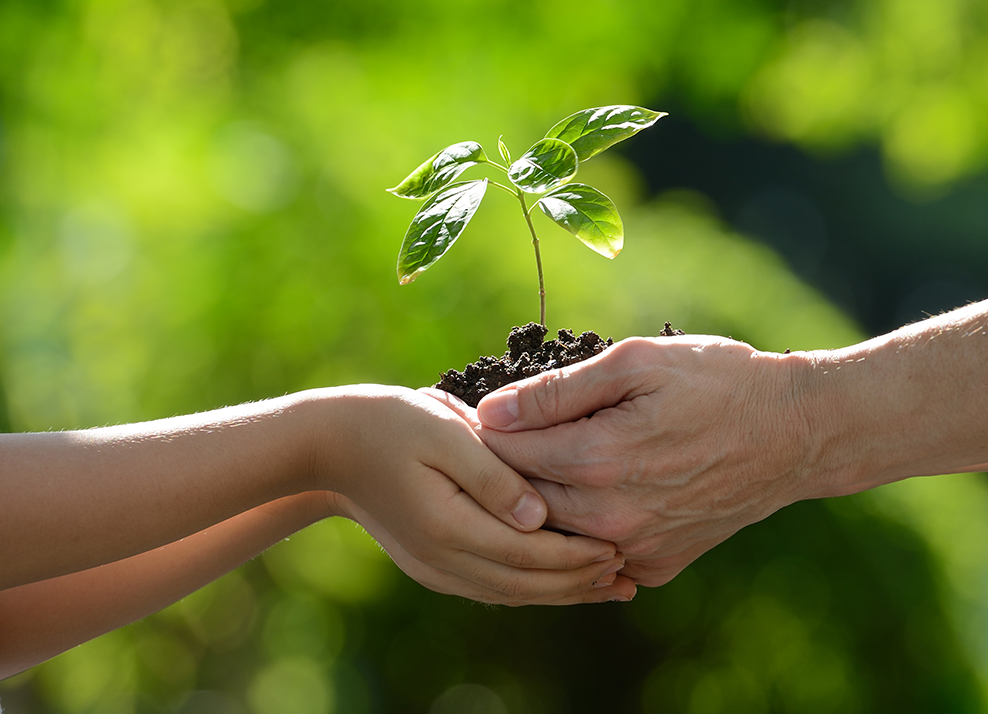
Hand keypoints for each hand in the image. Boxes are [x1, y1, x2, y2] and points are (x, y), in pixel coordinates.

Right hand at [314, 385, 634, 604]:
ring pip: (511, 593)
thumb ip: (493, 475)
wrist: (330, 446)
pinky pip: (492, 587)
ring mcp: (436, 568)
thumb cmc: (390, 423)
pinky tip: (559, 580)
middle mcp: (442, 560)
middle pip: (525, 584)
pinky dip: (532, 588)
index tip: (618, 547)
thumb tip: (539, 517)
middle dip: (578, 582)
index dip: (576, 555)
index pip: (527, 553)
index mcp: (448, 526)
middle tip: (628, 575)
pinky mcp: (434, 566)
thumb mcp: (444, 432)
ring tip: (608, 586)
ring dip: (561, 592)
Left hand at [474, 336, 812, 585]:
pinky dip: (580, 529)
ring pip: (553, 534)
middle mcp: (611, 516)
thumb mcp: (638, 363)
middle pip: (519, 500)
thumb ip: (560, 391)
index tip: (465, 410)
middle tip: (484, 436)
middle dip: (497, 468)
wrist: (795, 433)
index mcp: (598, 459)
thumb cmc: (718, 382)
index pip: (504, 452)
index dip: (480, 428)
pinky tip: (582, 495)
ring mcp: (635, 549)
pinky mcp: (657, 565)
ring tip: (530, 462)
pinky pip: (595, 555)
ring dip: (533, 502)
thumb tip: (493, 410)